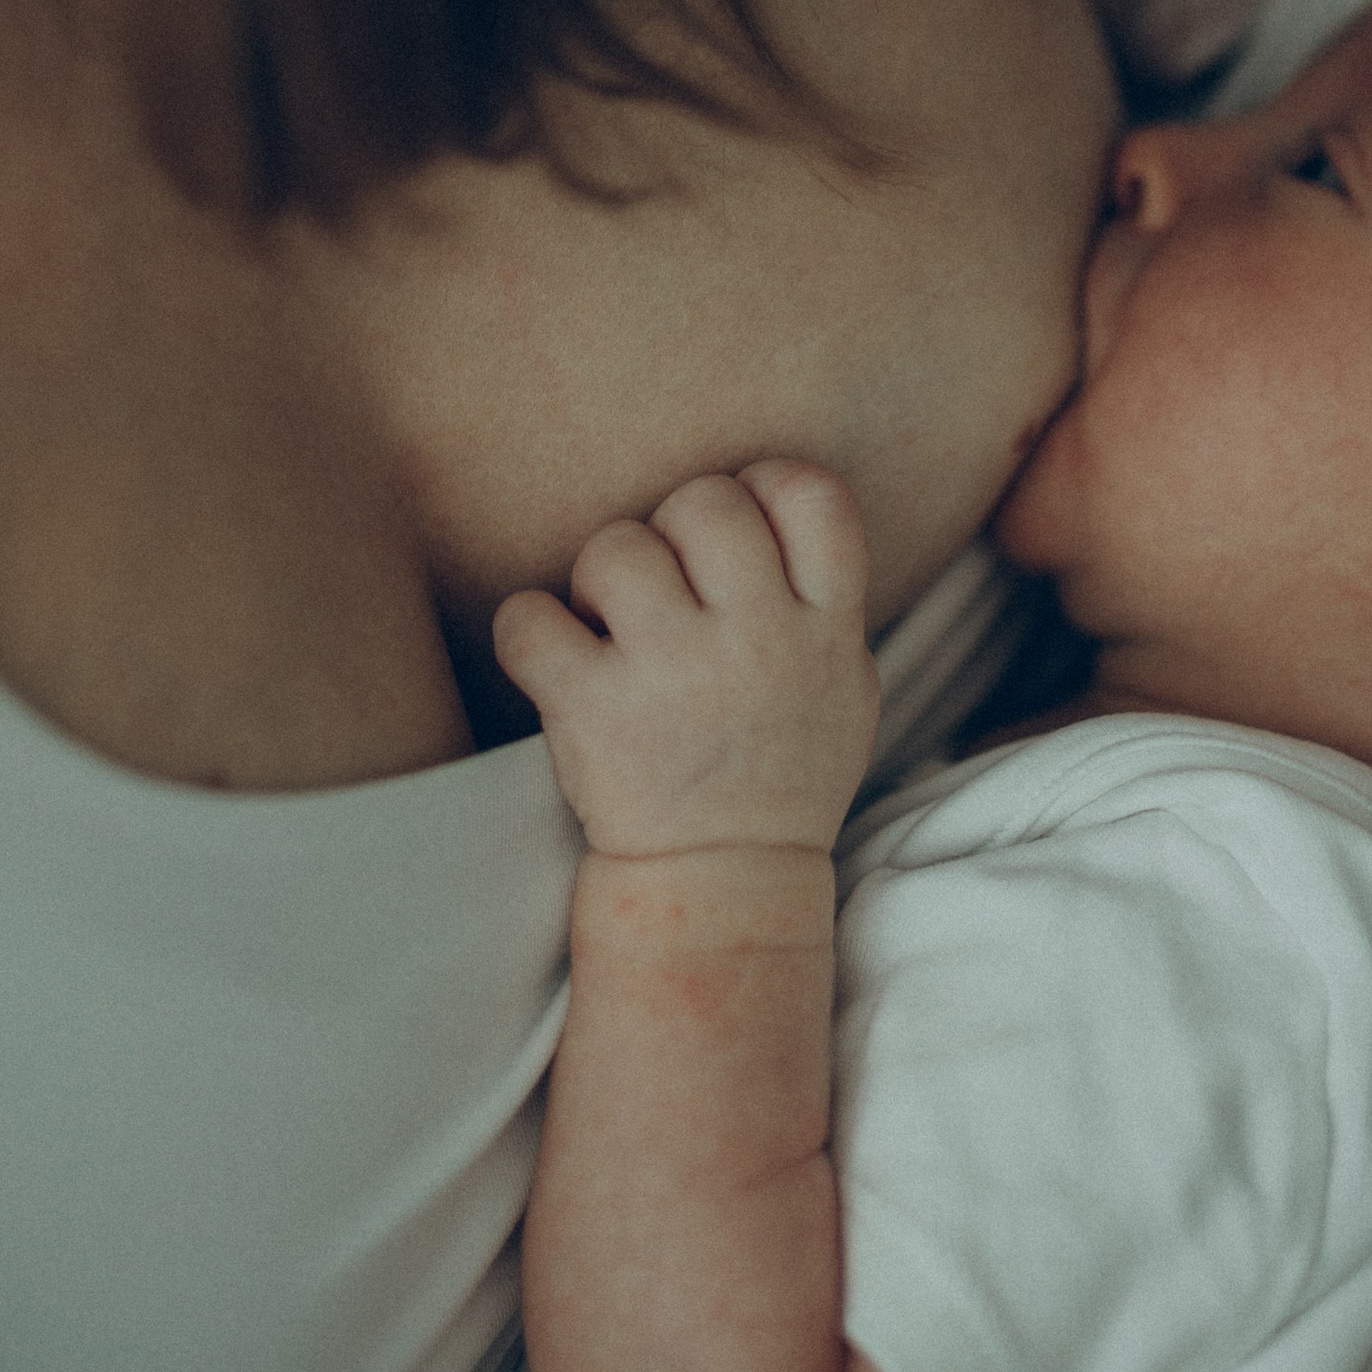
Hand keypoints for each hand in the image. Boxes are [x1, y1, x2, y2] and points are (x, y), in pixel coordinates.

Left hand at [493, 462, 879, 858]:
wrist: (725, 883)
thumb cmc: (781, 770)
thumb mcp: (845, 683)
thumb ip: (823, 597)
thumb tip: (779, 501)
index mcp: (826, 630)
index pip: (811, 495)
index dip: (763, 488)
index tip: (739, 529)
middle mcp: (758, 642)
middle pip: (706, 501)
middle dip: (672, 530)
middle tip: (664, 587)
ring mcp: (674, 675)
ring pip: (616, 546)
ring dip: (601, 578)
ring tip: (610, 626)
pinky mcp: (594, 712)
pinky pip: (530, 618)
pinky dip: (527, 629)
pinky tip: (551, 657)